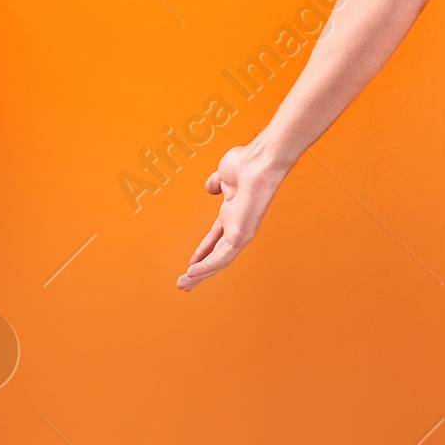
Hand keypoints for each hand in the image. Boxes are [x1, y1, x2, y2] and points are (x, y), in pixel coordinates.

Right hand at [176, 135, 290, 291]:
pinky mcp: (243, 234)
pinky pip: (223, 256)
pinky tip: (194, 273)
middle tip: (185, 283)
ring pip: (219, 260)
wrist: (259, 160)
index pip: (215, 237)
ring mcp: (241, 229)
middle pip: (216, 253)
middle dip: (200, 269)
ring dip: (201, 273)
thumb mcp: (224, 174)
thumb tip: (210, 187)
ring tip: (185, 284)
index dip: (203, 250)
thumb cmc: (248, 162)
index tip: (191, 262)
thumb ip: (216, 183)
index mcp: (233, 211)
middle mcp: (237, 223)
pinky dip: (207, 266)